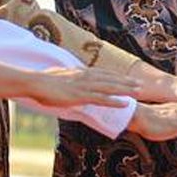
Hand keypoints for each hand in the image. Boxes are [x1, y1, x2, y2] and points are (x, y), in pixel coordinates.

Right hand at [23, 65, 138, 109]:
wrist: (35, 82)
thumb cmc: (44, 82)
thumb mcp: (60, 78)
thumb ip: (70, 78)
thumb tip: (72, 78)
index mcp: (80, 72)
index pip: (103, 73)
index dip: (117, 76)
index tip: (128, 78)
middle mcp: (85, 76)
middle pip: (110, 78)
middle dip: (126, 81)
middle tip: (141, 84)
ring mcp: (84, 86)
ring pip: (110, 87)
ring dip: (125, 89)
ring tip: (139, 92)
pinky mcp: (81, 95)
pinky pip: (102, 99)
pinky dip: (115, 100)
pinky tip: (125, 104)